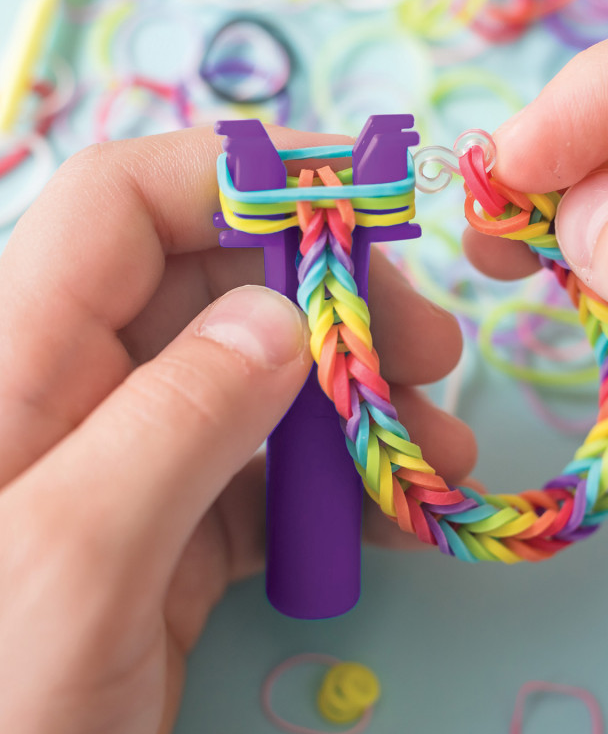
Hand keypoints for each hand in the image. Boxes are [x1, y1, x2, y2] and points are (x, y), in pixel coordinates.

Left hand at [0, 127, 474, 733]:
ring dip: (357, 404)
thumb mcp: (74, 556)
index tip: (359, 196)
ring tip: (440, 451)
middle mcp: (83, 390)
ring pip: (262, 386)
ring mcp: (138, 461)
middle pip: (218, 287)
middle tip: (429, 347)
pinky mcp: (176, 529)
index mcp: (21, 357)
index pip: (127, 205)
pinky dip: (340, 485)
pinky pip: (270, 477)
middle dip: (334, 302)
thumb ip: (178, 422)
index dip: (240, 177)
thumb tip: (280, 320)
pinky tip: (400, 513)